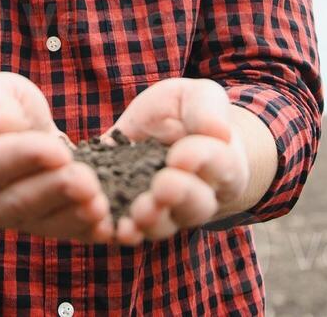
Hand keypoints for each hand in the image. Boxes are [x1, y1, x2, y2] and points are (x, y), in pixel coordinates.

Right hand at [0, 72, 114, 242]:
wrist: (5, 139)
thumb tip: (0, 125)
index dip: (23, 157)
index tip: (57, 150)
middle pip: (19, 201)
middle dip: (56, 191)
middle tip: (86, 181)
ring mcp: (17, 219)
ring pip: (44, 223)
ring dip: (74, 215)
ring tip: (101, 204)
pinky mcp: (47, 225)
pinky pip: (66, 233)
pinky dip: (87, 231)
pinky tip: (108, 226)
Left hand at [101, 78, 249, 245]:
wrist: (164, 130)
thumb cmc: (189, 113)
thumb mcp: (200, 98)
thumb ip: (206, 110)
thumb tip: (218, 131)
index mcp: (222, 163)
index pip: (219, 165)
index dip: (202, 160)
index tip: (181, 154)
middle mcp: (198, 195)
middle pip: (196, 205)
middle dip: (179, 197)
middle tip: (162, 187)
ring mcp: (164, 208)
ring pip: (163, 224)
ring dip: (150, 222)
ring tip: (136, 215)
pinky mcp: (128, 209)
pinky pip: (127, 227)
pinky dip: (115, 229)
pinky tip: (104, 227)